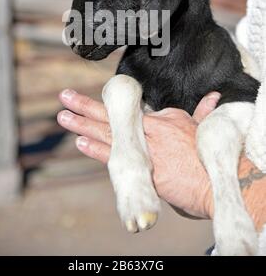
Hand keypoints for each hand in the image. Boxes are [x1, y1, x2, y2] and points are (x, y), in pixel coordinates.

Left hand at [57, 90, 220, 219]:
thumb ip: (202, 112)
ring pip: (108, 133)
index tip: (97, 102)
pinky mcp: (142, 169)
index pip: (130, 110)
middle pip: (113, 116)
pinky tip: (80, 141)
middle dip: (87, 105)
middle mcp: (149, 132)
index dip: (112, 105)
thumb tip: (212, 98)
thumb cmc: (208, 158)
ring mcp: (144, 150)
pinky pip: (114, 157)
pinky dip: (96, 149)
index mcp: (162, 120)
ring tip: (63, 115)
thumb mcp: (204, 129)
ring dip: (83, 124)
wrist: (215, 182)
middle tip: (65, 96)